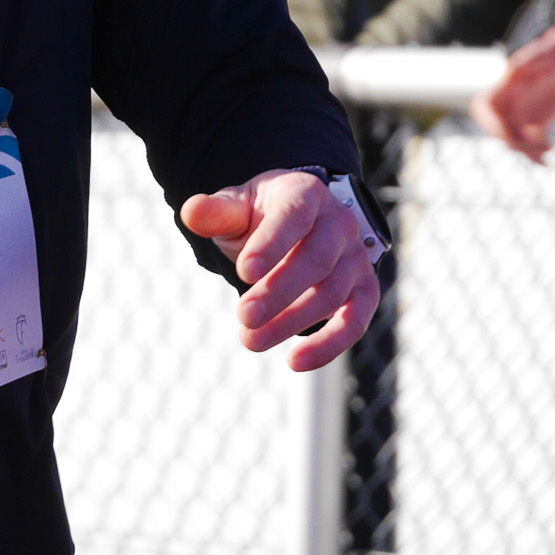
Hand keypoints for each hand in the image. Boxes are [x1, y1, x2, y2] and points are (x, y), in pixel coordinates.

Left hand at [180, 169, 379, 370]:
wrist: (300, 223)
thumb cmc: (262, 216)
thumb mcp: (237, 207)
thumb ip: (216, 212)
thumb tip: (189, 213)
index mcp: (306, 193)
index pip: (293, 216)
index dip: (271, 244)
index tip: (243, 272)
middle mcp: (339, 223)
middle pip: (315, 260)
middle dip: (278, 292)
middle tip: (243, 316)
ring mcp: (355, 258)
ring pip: (330, 294)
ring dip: (291, 322)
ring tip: (250, 340)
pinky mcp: (364, 291)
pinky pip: (354, 322)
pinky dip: (328, 345)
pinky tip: (294, 362)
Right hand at [468, 23, 554, 161]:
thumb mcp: (553, 48)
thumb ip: (536, 56)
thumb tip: (512, 66)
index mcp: (510, 82)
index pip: (485, 106)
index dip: (491, 124)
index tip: (510, 137)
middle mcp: (512, 98)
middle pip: (496, 127)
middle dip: (511, 142)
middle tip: (537, 146)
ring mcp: (523, 110)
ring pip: (513, 138)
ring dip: (526, 151)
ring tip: (548, 150)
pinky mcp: (536, 118)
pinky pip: (529, 141)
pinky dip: (536, 152)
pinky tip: (550, 149)